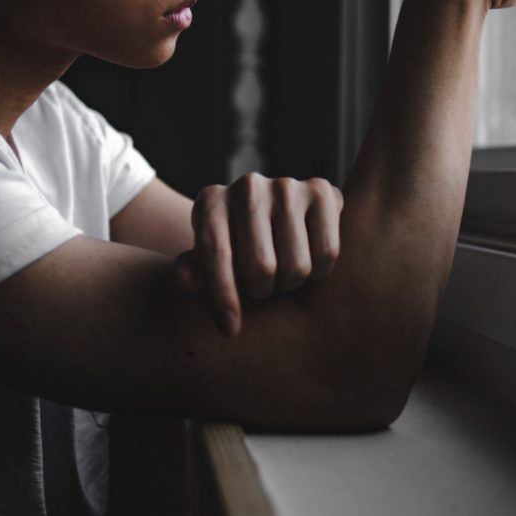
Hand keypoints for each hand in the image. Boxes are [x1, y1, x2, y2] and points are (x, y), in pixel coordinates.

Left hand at [176, 174, 343, 336]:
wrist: (274, 210)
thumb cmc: (232, 246)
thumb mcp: (206, 258)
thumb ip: (193, 270)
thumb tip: (188, 281)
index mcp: (210, 202)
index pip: (215, 253)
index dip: (223, 297)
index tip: (230, 330)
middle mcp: (247, 187)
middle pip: (261, 267)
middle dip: (262, 292)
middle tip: (261, 288)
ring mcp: (286, 185)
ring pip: (296, 266)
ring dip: (290, 284)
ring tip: (282, 275)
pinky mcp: (321, 189)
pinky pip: (326, 252)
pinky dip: (319, 271)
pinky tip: (307, 261)